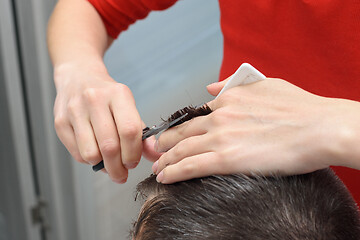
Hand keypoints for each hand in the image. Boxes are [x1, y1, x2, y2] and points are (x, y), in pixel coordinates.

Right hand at [53, 62, 159, 182]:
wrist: (78, 76)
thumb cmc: (107, 97)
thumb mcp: (128, 108)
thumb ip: (142, 134)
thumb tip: (156, 157)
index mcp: (118, 94)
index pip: (129, 131)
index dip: (133, 153)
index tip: (133, 163)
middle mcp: (95, 99)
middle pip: (110, 146)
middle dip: (118, 168)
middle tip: (121, 175)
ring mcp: (75, 110)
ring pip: (91, 153)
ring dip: (102, 166)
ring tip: (108, 163)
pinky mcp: (60, 121)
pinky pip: (76, 153)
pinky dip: (88, 161)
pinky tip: (94, 153)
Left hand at [152, 78, 358, 183]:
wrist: (318, 127)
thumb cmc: (299, 107)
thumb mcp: (264, 85)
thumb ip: (233, 85)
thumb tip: (211, 87)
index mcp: (228, 99)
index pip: (195, 116)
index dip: (180, 127)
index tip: (172, 135)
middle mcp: (219, 117)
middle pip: (182, 132)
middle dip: (164, 144)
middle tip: (154, 152)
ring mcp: (221, 137)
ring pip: (182, 150)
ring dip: (165, 161)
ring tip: (157, 168)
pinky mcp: (227, 159)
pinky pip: (191, 166)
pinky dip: (174, 172)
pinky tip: (165, 177)